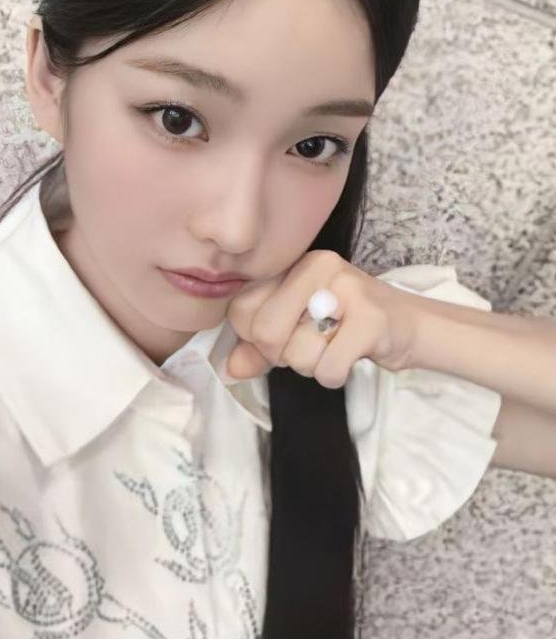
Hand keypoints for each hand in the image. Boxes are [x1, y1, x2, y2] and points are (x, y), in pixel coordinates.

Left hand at [224, 249, 420, 387]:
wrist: (408, 326)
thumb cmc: (345, 325)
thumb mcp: (295, 328)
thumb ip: (258, 347)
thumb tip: (230, 368)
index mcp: (294, 263)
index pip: (241, 309)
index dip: (253, 338)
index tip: (282, 337)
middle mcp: (319, 266)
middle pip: (265, 332)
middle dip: (282, 355)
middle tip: (309, 347)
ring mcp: (348, 290)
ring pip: (297, 354)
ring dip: (312, 366)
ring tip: (334, 347)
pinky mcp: (372, 320)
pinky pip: (328, 368)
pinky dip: (334, 376)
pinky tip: (349, 359)